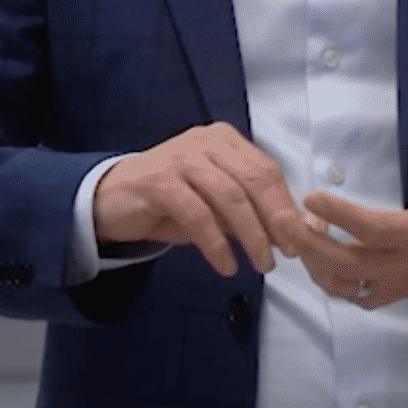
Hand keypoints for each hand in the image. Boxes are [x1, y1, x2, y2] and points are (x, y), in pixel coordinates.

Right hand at [93, 123, 310, 276]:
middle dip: (277, 219)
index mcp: (225, 141)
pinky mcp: (158, 182)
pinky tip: (227, 266)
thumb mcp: (214, 204)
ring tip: (263, 264)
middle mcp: (206, 142)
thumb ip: (247, 210)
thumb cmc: (169, 202)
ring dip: (252, 235)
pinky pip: (198, 215)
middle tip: (289, 252)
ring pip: (230, 197)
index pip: (267, 170)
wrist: (107, 201)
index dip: (286, 205)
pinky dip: (217, 244)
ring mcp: (181, 158)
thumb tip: (291, 231)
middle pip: (254, 180)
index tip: (300, 237)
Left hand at [298, 109, 407, 309]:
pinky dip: (326, 278)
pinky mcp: (383, 295)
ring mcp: (390, 284)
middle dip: (310, 244)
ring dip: (313, 260)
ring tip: (302, 229)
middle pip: (348, 264)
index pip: (375, 229)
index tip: (312, 196)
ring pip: (341, 283)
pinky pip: (347, 295)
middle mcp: (402, 264)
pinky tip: (316, 254)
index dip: (341, 215)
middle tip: (285, 221)